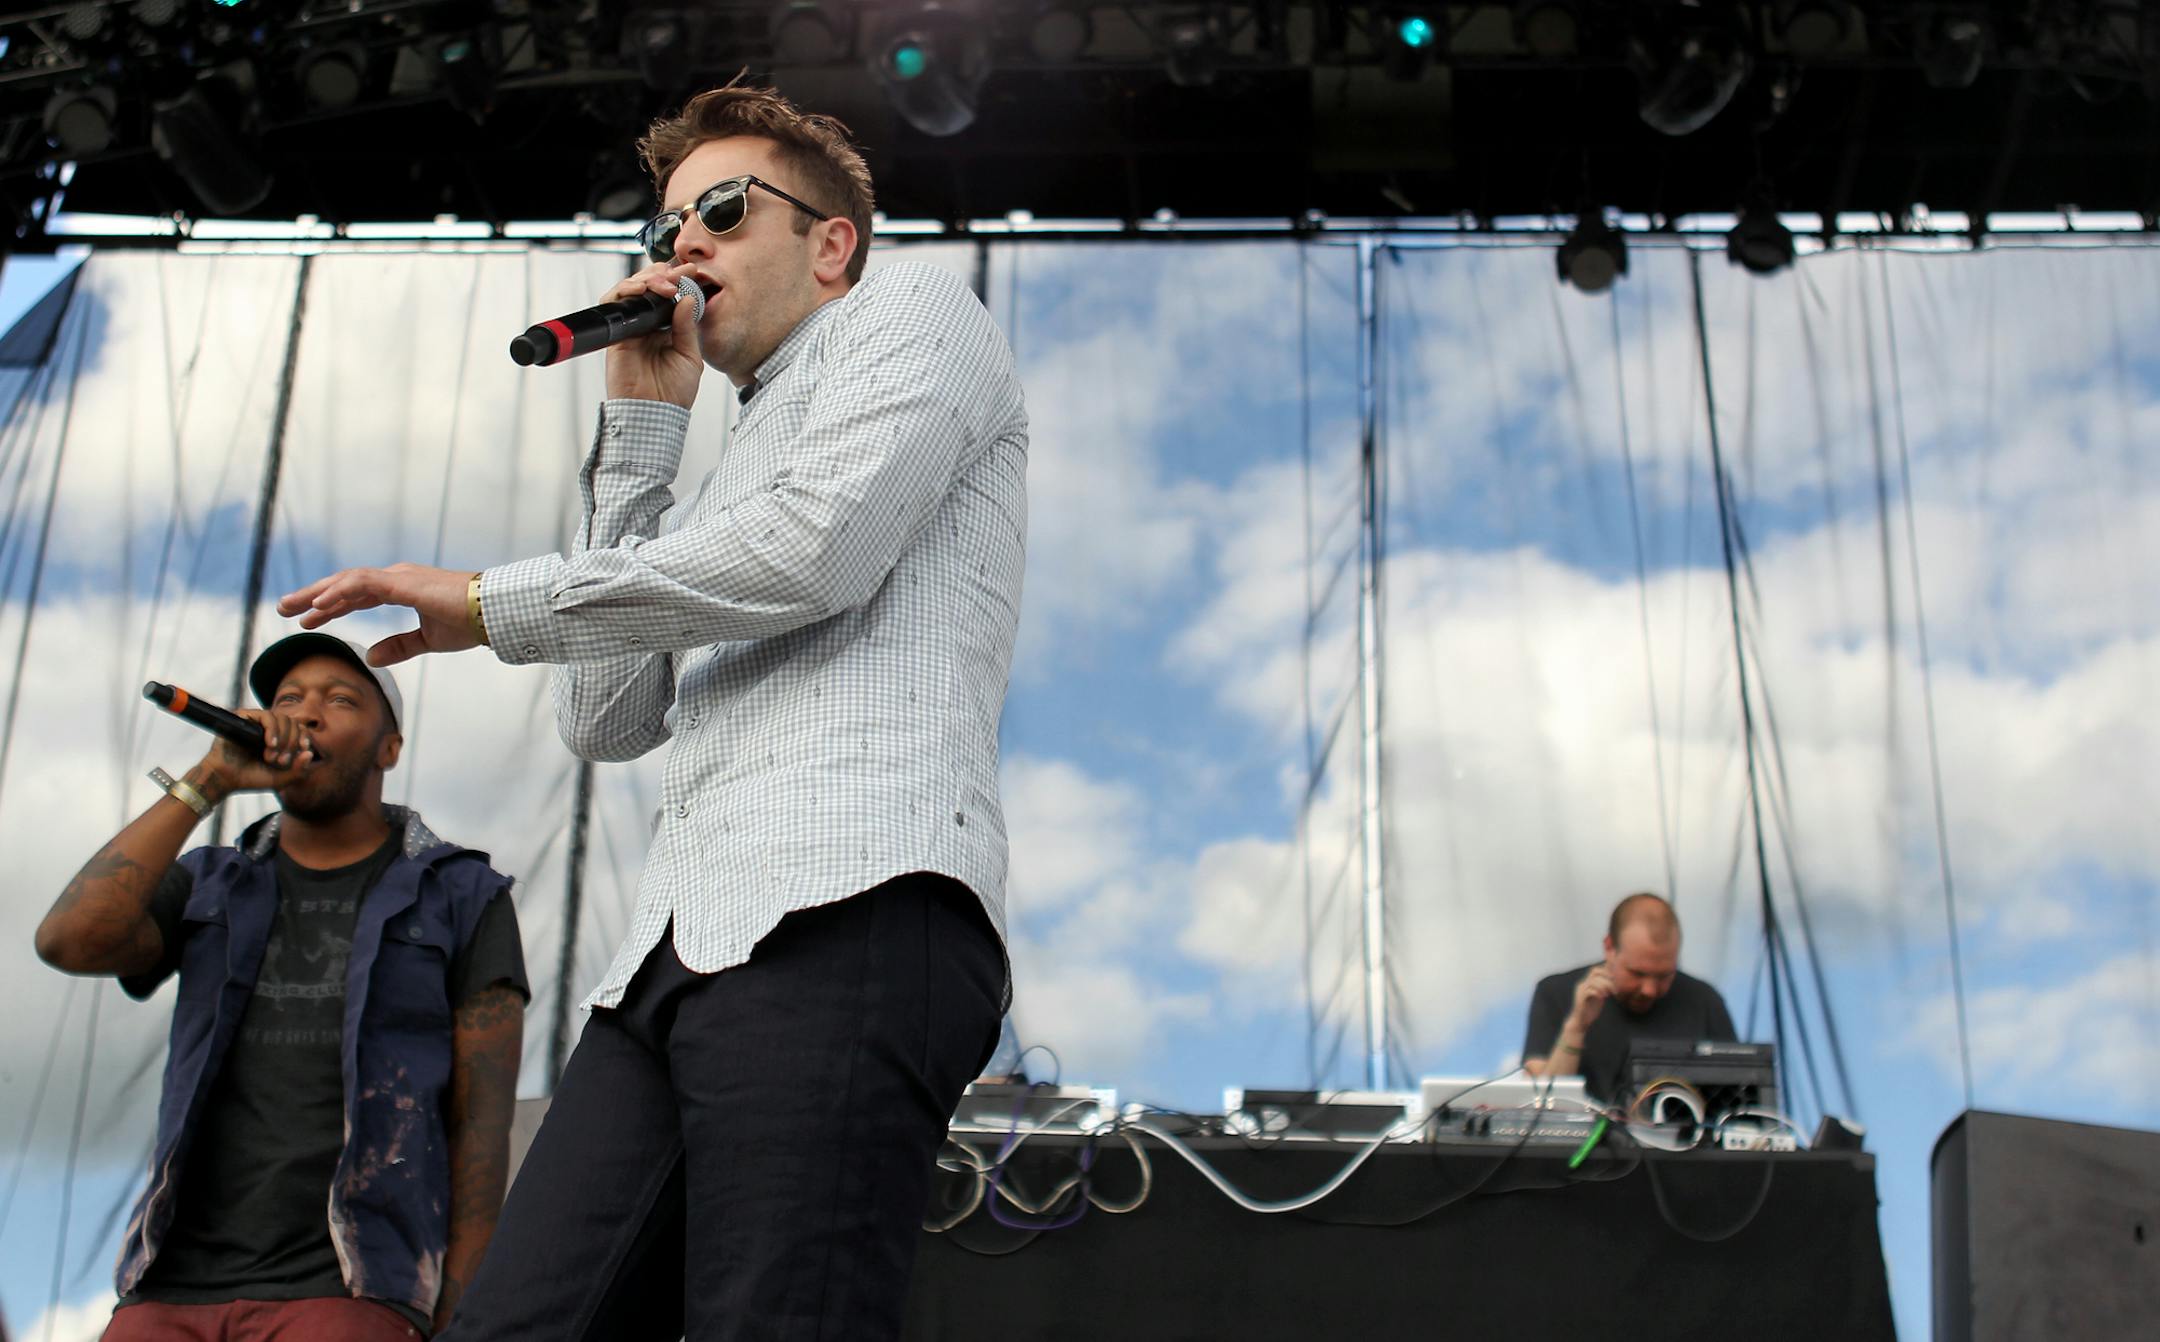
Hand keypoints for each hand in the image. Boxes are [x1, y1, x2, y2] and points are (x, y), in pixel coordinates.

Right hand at [196, 708, 318, 797]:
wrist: (224, 780)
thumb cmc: (250, 779)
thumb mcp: (280, 779)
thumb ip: (299, 770)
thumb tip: (310, 753)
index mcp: (280, 739)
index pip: (300, 729)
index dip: (305, 737)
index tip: (304, 750)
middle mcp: (269, 728)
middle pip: (293, 723)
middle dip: (292, 743)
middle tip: (281, 761)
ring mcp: (256, 721)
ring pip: (282, 718)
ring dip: (283, 739)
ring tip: (272, 757)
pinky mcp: (243, 717)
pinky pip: (266, 716)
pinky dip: (273, 729)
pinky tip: (270, 744)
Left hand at [276, 563, 478, 665]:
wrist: (493, 612)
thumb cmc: (470, 622)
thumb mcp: (428, 640)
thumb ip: (399, 647)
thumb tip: (372, 658)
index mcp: (401, 588)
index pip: (356, 595)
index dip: (330, 607)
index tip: (306, 620)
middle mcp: (395, 578)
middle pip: (343, 585)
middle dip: (311, 596)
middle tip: (283, 608)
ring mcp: (398, 577)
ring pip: (346, 582)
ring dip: (316, 593)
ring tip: (290, 606)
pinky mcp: (402, 583)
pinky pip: (362, 586)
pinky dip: (338, 594)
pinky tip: (319, 606)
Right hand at [604, 262, 705, 408]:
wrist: (654, 413)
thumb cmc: (674, 393)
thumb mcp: (690, 357)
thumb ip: (687, 327)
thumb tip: (687, 298)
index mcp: (667, 330)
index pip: (670, 297)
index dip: (679, 281)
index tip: (694, 271)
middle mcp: (648, 326)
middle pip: (649, 288)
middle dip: (664, 275)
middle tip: (680, 273)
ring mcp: (631, 328)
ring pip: (631, 290)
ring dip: (646, 279)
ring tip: (664, 282)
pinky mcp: (616, 333)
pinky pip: (613, 303)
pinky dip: (624, 290)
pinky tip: (641, 288)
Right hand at [1570, 965, 1615, 1030]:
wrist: (1581, 1021)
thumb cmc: (1591, 1010)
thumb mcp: (1600, 996)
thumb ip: (1603, 989)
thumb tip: (1613, 983)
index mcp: (1587, 983)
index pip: (1596, 970)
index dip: (1606, 972)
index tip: (1614, 980)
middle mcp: (1583, 985)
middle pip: (1594, 972)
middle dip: (1606, 978)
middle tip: (1612, 988)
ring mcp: (1581, 991)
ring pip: (1593, 981)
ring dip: (1603, 986)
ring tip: (1608, 994)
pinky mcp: (1581, 999)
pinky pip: (1589, 991)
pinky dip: (1598, 993)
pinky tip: (1603, 997)